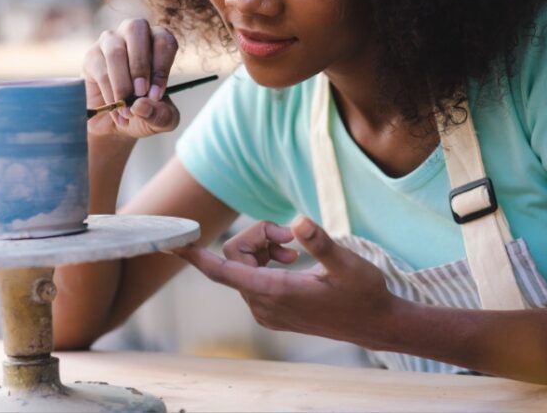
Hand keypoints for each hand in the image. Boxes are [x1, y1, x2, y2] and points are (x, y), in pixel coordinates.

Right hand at [83, 19, 180, 138]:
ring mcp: (110, 42)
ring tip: (127, 108)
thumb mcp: (161, 120)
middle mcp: (133, 34)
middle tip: (141, 93)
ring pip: (115, 51)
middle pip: (136, 28)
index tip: (156, 95)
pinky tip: (115, 110)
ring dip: (122, 82)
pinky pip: (100, 69)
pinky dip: (109, 93)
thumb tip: (141, 104)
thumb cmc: (144, 112)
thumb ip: (161, 114)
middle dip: (140, 64)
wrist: (115, 124)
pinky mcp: (92, 56)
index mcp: (157, 41)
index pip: (163, 41)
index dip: (161, 67)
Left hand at [177, 216, 395, 348]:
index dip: (194, 256)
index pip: (222, 271)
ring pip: (242, 267)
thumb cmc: (364, 293)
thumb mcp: (347, 263)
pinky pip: (252, 278)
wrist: (376, 323)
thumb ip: (321, 243)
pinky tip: (292, 259)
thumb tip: (299, 222)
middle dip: (256, 238)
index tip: (170, 243)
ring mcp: (266, 311)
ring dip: (263, 249)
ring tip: (293, 248)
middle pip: (234, 258)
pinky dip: (265, 262)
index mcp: (275, 292)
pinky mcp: (272, 311)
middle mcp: (263, 305)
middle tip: (289, 237)